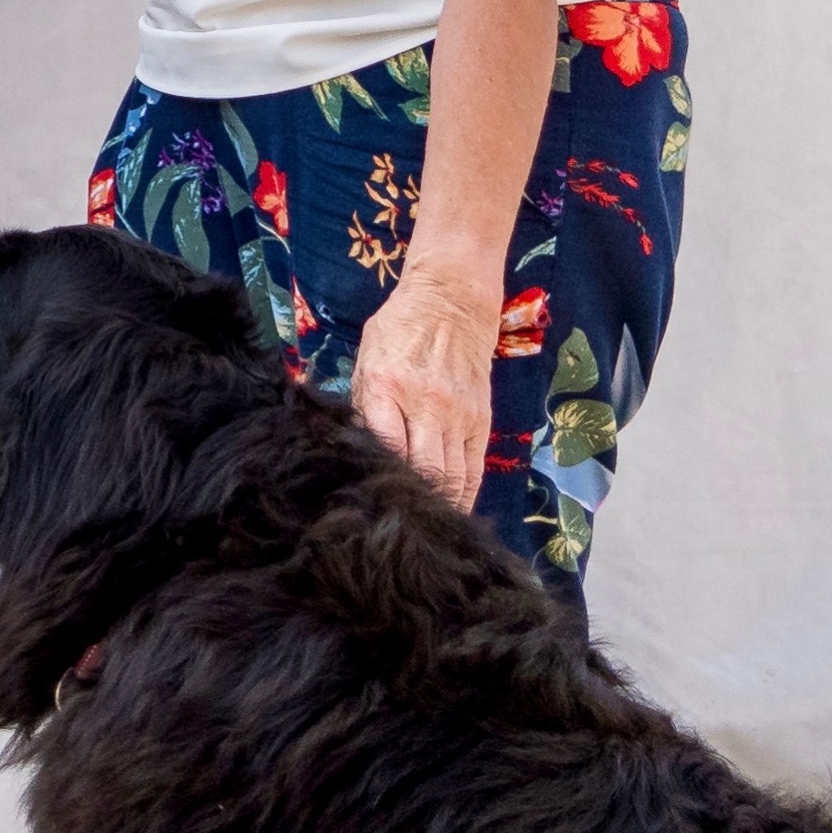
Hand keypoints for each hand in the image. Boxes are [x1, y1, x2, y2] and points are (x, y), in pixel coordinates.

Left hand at [350, 273, 500, 509]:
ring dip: (441, 507)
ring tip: (426, 532)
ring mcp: (457, 415)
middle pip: (423, 470)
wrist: (453, 300)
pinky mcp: (480, 420)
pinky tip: (454, 512)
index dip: (380, 483)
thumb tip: (351, 452)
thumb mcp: (365, 360)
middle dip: (412, 504)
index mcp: (386, 389)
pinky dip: (465, 493)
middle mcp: (426, 405)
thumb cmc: (398, 330)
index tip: (370, 507)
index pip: (385, 449)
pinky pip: (474, 468)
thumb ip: (360, 406)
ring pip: (452, 476)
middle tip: (399, 532)